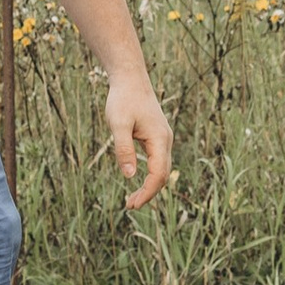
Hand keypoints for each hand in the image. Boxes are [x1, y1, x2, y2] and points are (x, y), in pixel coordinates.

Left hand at [105, 66, 172, 210]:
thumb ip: (124, 149)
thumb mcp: (118, 124)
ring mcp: (163, 139)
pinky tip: (137, 180)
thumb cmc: (123, 99)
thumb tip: (129, 176)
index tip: (133, 204)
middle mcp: (166, 140)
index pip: (158, 174)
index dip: (147, 192)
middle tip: (129, 206)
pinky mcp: (157, 136)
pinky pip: (157, 161)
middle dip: (148, 193)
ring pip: (161, 169)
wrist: (130, 79)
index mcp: (160, 139)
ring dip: (149, 186)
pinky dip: (149, 175)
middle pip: (163, 175)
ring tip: (132, 199)